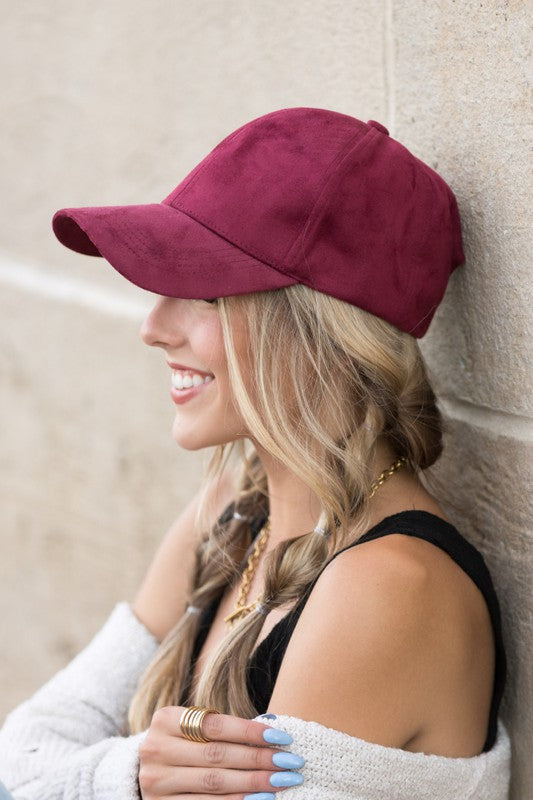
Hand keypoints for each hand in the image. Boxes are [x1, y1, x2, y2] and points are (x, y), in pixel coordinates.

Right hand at [138, 706, 304, 798]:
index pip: (215, 726)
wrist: (150, 771)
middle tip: (291, 762)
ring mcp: (156, 781)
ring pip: (214, 783)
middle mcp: (156, 750)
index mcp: (165, 720)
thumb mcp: (196, 728)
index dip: (250, 732)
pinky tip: (260, 798)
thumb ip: (225, 728)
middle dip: (258, 759)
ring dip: (253, 783)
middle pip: (217, 756)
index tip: (282, 738)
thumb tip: (274, 726)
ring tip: (282, 780)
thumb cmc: (185, 743)